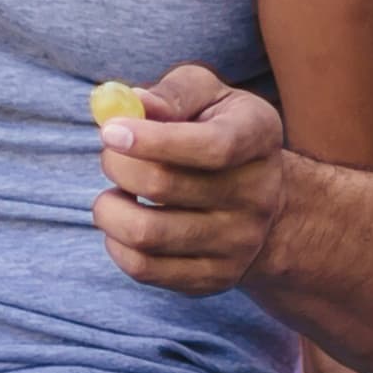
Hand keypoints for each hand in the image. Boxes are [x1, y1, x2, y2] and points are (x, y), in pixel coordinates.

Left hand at [95, 63, 291, 294]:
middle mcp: (257, 194)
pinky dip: (116, 244)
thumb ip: (172, 94)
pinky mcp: (215, 278)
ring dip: (109, 209)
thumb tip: (133, 105)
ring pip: (147, 234)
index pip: (213, 146)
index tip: (109, 131)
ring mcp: (238, 242)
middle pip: (166, 186)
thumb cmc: (218, 131)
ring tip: (113, 192)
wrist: (263, 199)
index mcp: (259, 136)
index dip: (155, 140)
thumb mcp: (207, 96)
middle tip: (110, 153)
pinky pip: (145, 268)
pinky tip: (123, 222)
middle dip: (118, 165)